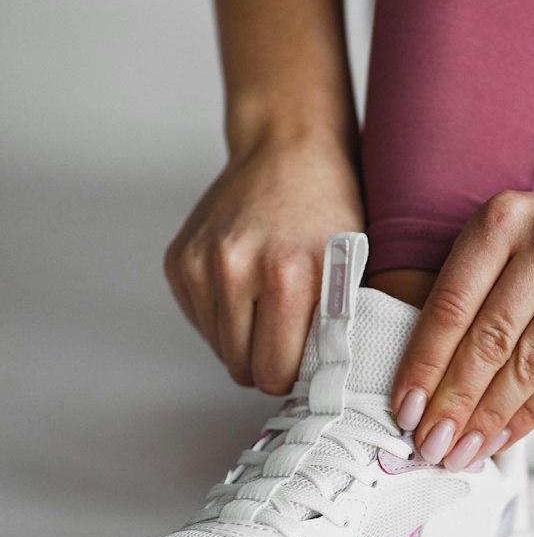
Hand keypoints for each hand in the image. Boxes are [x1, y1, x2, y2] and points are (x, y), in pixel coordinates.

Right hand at [165, 130, 363, 392]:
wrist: (287, 148)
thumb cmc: (330, 209)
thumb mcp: (352, 268)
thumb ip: (334, 328)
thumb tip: (323, 388)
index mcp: (287, 276)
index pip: (274, 372)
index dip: (292, 376)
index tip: (304, 364)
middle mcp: (235, 269)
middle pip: (241, 367)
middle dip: (266, 362)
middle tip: (289, 337)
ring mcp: (200, 263)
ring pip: (218, 348)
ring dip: (243, 339)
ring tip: (269, 304)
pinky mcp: (178, 260)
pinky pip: (200, 321)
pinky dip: (223, 316)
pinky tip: (246, 285)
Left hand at [389, 177, 533, 468]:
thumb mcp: (507, 239)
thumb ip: (471, 293)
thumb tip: (426, 381)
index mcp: (501, 220)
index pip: (451, 305)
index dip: (424, 363)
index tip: (404, 409)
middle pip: (488, 339)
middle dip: (453, 402)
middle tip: (429, 444)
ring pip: (525, 365)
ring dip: (488, 418)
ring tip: (461, 452)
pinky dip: (527, 415)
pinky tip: (501, 437)